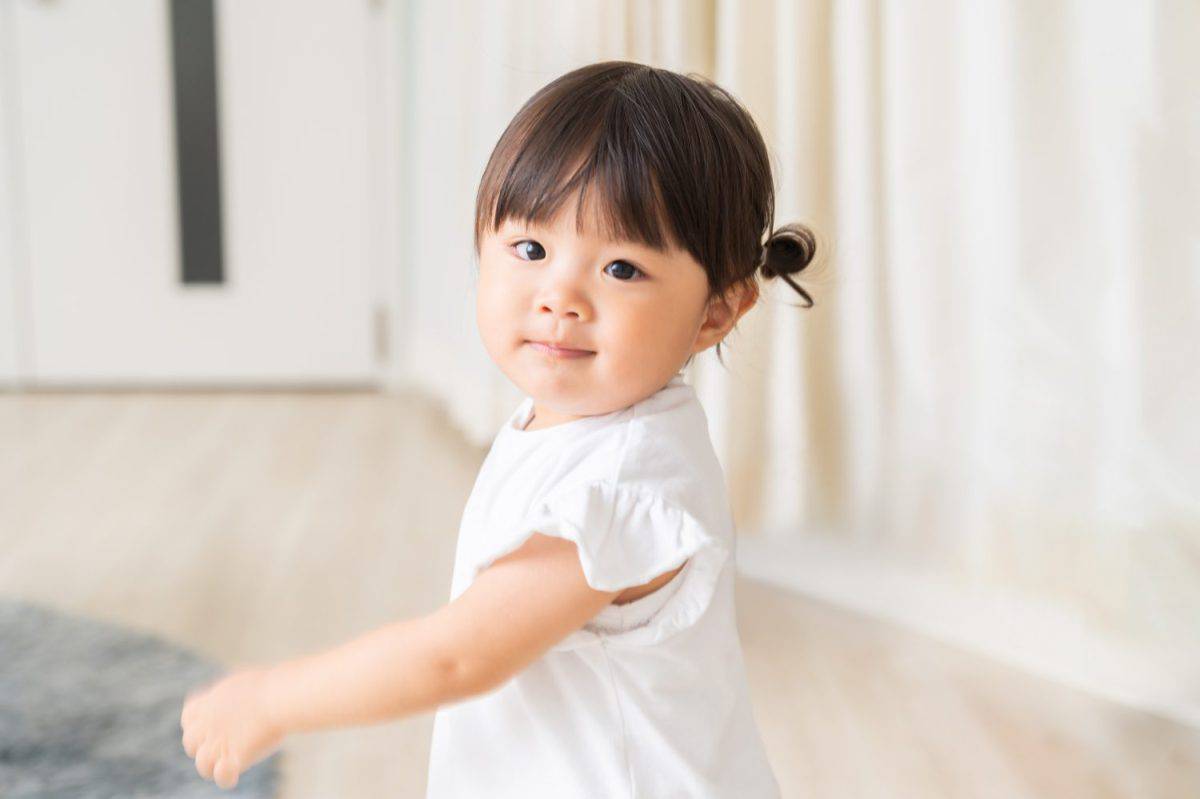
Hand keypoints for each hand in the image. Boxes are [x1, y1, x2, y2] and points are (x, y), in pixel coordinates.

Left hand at [181, 665, 285, 789]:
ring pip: (202, 763)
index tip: (214, 724)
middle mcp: (207, 724)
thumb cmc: (271, 685)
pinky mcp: (232, 758)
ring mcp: (217, 743)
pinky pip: (222, 777)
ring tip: (231, 762)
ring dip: (213, 765)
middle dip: (202, 745)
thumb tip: (239, 696)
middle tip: (224, 744)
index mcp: (209, 702)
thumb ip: (233, 694)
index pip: (189, 716)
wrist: (279, 698)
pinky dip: (226, 778)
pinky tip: (235, 774)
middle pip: (190, 742)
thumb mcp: (244, 682)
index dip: (198, 723)